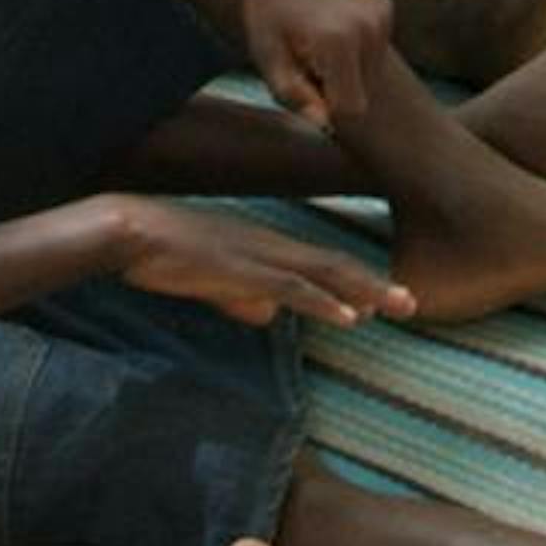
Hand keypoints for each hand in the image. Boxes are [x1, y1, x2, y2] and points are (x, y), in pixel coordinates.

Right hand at [109, 197, 410, 328]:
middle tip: (415, 302)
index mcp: (265, 246)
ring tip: (399, 306)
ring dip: (364, 290)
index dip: (357, 280)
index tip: (387, 298)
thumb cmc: (164, 253)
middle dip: (376, 285)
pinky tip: (348, 316)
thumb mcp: (212, 280)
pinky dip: (323, 301)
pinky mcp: (240, 267)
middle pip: (335, 265)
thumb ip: (242, 297)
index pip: (322, 263)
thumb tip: (268, 316)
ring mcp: (258, 254)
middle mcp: (271, 244)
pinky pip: (290, 286)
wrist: (130, 229)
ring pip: (323, 273)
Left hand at [238, 0, 392, 130]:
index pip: (352, 109)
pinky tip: (332, 27)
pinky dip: (358, 49)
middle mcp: (369, 29)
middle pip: (365, 93)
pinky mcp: (387, 8)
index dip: (326, 106)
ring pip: (373, 73)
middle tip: (307, 61)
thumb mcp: (266, 53)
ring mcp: (382, 17)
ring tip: (319, 45)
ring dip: (349, 70)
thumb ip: (292, 94)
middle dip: (338, 88)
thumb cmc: (268, 6)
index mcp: (338, 44)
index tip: (304, 84)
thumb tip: (324, 124)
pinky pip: (377, 49)